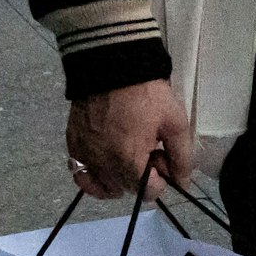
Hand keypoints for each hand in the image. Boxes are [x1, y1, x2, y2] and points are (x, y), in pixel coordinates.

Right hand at [65, 78, 193, 198]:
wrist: (111, 63)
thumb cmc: (147, 94)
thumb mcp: (175, 124)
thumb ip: (181, 158)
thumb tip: (181, 184)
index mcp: (128, 161)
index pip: (147, 193)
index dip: (160, 179)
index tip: (161, 156)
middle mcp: (103, 165)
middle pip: (126, 189)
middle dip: (141, 176)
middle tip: (148, 148)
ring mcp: (85, 155)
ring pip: (103, 186)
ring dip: (118, 179)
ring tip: (127, 155)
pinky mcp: (73, 144)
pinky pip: (81, 174)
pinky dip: (94, 175)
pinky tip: (106, 162)